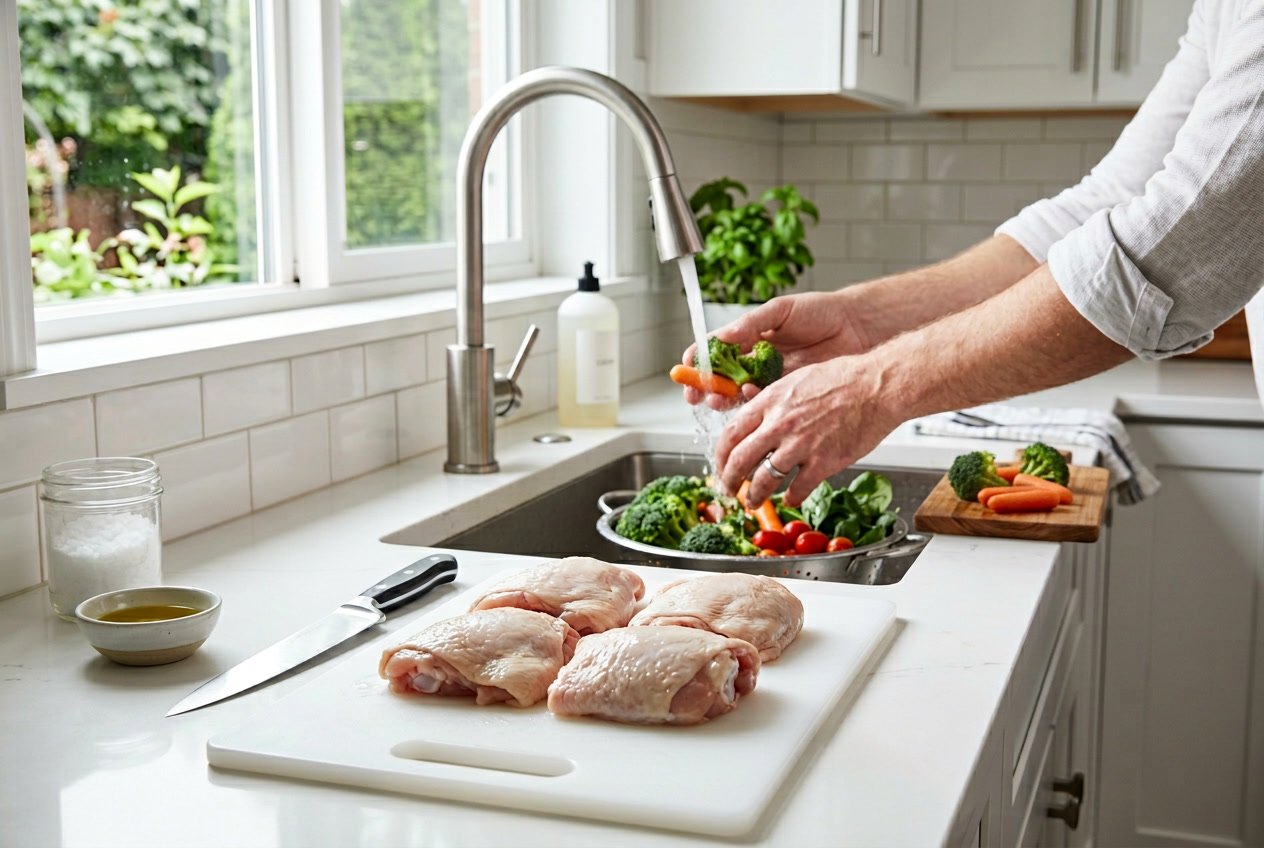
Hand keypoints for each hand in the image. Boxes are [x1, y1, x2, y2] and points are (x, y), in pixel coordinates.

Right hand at [681, 292, 870, 407]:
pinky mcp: (785, 393)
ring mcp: (768, 377)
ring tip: (719, 397)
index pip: (713, 350)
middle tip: (697, 393)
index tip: (686, 369)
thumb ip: (751, 323)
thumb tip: (723, 336)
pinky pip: (762, 402)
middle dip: (704, 386)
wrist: (855, 327)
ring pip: (737, 393)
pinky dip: (750, 402)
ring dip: (723, 397)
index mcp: (748, 336)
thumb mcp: (781, 310)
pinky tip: (748, 395)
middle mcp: (753, 359)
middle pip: (719, 376)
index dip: (697, 361)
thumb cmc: (820, 312)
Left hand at [713, 354, 898, 506]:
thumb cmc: (844, 379)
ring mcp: (801, 444)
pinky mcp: (823, 461)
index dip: (720, 455)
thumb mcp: (796, 380)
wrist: (877, 386)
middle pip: (739, 460)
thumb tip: (757, 422)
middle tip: (728, 490)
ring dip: (754, 496)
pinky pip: (798, 488)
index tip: (720, 465)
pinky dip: (791, 498)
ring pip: (764, 479)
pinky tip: (791, 499)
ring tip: (753, 503)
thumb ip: (773, 402)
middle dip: (728, 481)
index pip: (731, 433)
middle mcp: (780, 423)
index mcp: (770, 401)